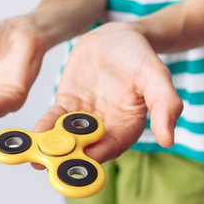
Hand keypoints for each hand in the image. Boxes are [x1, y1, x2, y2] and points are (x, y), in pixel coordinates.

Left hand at [31, 22, 182, 168]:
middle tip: (55, 167)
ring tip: (37, 158)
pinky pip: (54, 120)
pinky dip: (45, 128)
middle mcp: (104, 126)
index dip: (101, 153)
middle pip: (87, 147)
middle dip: (70, 158)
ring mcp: (83, 117)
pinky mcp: (66, 105)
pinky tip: (34, 135)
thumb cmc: (139, 55)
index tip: (87, 159)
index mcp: (128, 125)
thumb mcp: (156, 75)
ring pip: (67, 137)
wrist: (114, 36)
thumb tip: (169, 139)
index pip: (114, 145)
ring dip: (53, 148)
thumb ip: (165, 104)